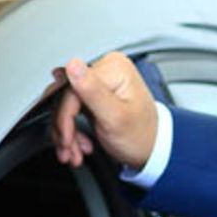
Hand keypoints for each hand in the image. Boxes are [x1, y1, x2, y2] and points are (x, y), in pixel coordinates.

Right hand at [49, 51, 158, 170]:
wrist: (152, 149)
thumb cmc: (141, 135)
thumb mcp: (115, 116)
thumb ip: (93, 90)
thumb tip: (73, 65)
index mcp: (112, 68)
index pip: (72, 89)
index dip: (65, 117)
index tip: (67, 138)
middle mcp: (106, 70)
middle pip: (67, 98)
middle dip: (65, 128)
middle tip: (69, 149)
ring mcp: (99, 82)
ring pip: (66, 106)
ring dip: (67, 133)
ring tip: (75, 151)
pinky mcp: (94, 95)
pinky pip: (72, 110)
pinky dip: (72, 130)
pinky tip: (80, 144)